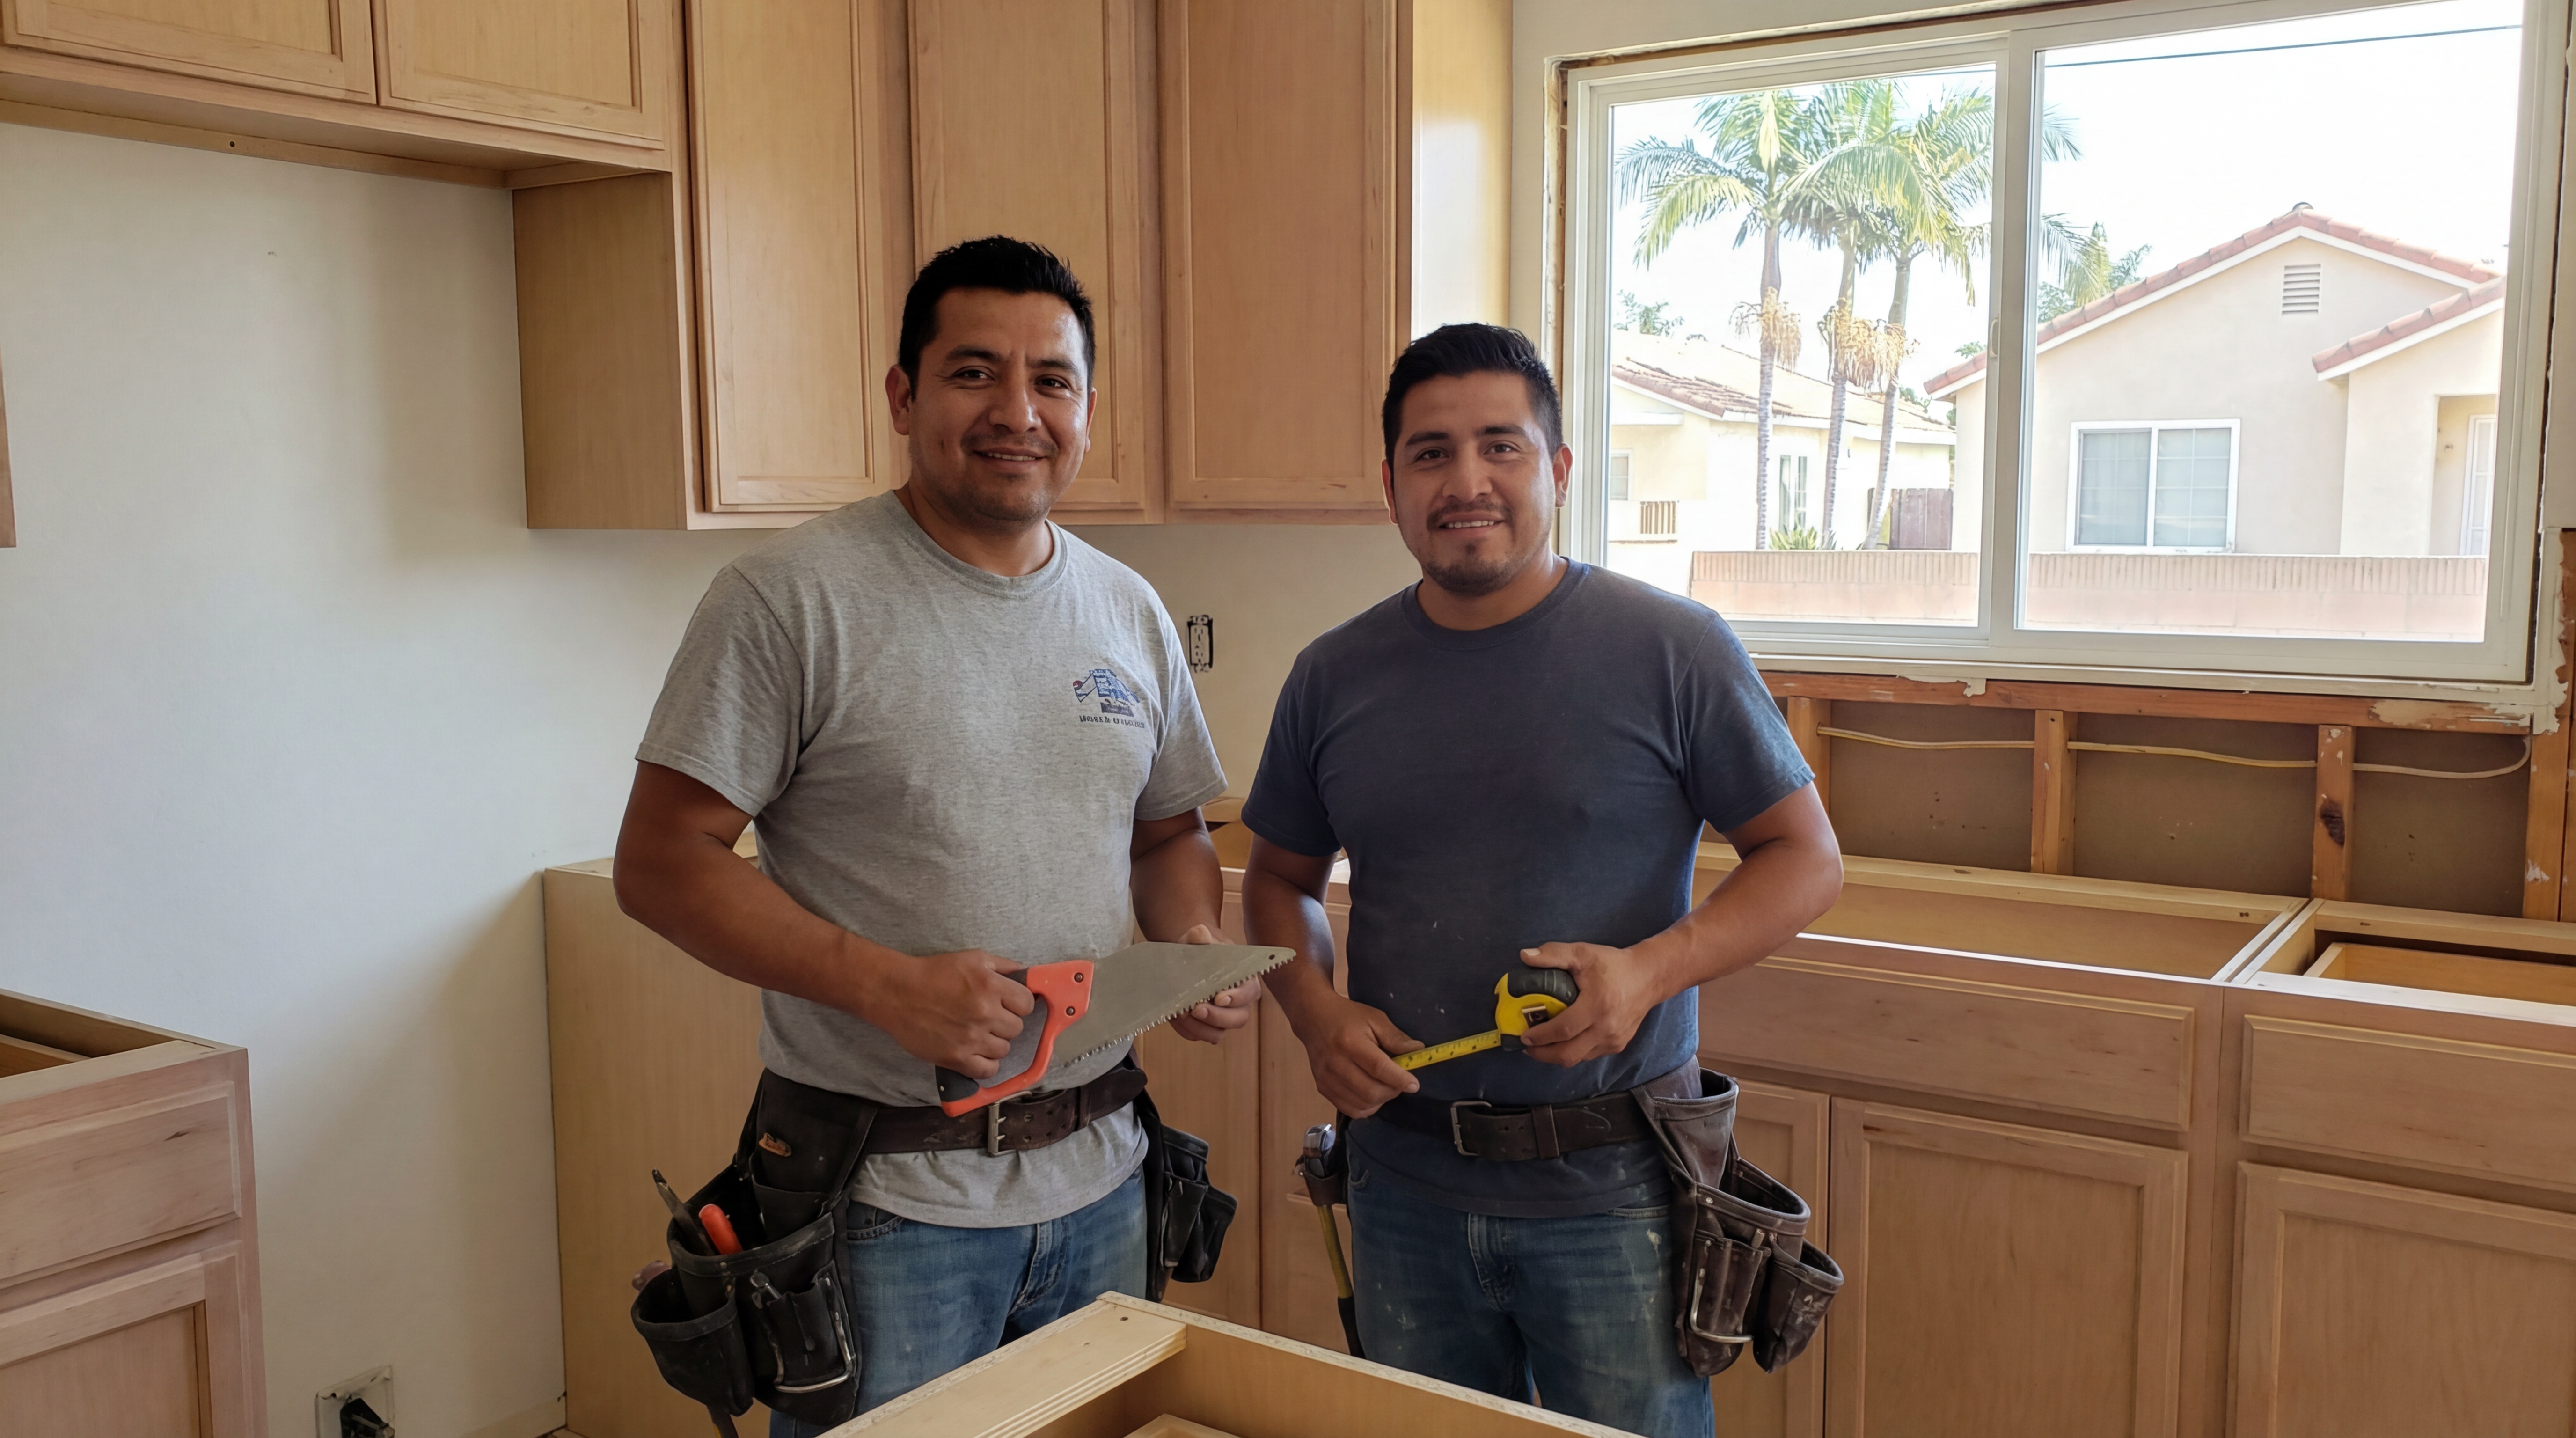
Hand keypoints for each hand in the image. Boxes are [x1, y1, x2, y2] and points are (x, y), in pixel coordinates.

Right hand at [860, 949, 1033, 1075]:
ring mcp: (970, 1038)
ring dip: (995, 1043)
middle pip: (1017, 1028)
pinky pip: (987, 1070)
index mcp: (990, 986)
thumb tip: (1027, 975)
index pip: (1027, 1004)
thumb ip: (1004, 966)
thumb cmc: (933, 973)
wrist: (896, 993)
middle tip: (989, 1017)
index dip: (1019, 1003)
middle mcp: (984, 1013)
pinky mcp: (956, 1058)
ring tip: (979, 1034)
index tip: (1008, 1004)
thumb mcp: (973, 958)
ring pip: (1004, 1050)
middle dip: (1005, 1022)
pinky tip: (976, 1053)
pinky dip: (985, 1064)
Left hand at [1168, 923, 1261, 1042]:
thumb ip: (1201, 936)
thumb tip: (1199, 933)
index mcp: (1245, 981)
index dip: (1236, 998)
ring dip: (1199, 1027)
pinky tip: (1175, 1016)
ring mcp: (1222, 1018)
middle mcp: (1238, 1004)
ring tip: (1181, 1012)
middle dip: (1217, 1017)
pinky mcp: (1205, 1027)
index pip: (1249, 993)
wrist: (1186, 958)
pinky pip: (1198, 1035)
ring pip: (1218, 1033)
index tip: (1219, 997)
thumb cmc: (1200, 948)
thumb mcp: (1200, 939)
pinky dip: (1186, 1029)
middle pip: (1238, 1019)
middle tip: (1196, 1009)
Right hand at [1287, 989, 1421, 1117]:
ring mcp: (1327, 1079)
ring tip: (1385, 1086)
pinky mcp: (1322, 1088)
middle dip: (1392, 1091)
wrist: (1313, 1018)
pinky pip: (1350, 1109)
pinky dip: (1366, 1106)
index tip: (1414, 1084)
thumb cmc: (1347, 1017)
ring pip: (1362, 1105)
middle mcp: (1336, 1063)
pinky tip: (1372, 1094)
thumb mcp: (1375, 1018)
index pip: (1378, 1068)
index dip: (1399, 1079)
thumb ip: (1396, 1037)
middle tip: (1399, 1082)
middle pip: (1370, 1091)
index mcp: (1350, 1042)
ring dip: (1381, 1100)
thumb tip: (1419, 1052)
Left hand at [1514, 941, 1661, 1066]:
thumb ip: (1553, 954)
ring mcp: (1614, 1041)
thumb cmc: (1613, 965)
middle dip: (1543, 1054)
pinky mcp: (1618, 1045)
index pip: (1564, 1030)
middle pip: (1569, 1054)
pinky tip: (1562, 1042)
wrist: (1648, 977)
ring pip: (1579, 1058)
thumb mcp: (1582, 953)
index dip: (1541, 1036)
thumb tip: (1524, 956)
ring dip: (1556, 1055)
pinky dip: (1573, 1052)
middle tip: (1527, 1047)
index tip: (1524, 1036)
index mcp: (1597, 1006)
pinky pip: (1590, 1055)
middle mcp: (1606, 1029)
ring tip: (1540, 1046)